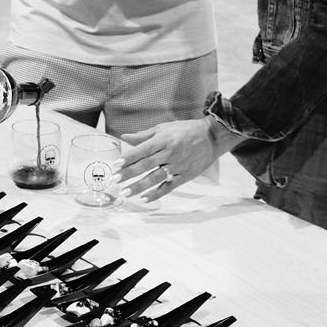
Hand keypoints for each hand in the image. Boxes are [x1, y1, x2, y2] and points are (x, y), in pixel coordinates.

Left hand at [117, 115, 242, 201]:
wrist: (212, 138)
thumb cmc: (185, 130)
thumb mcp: (164, 128)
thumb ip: (143, 135)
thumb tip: (124, 137)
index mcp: (163, 140)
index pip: (142, 150)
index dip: (128, 158)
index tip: (116, 165)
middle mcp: (170, 153)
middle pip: (146, 165)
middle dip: (129, 173)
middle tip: (115, 180)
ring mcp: (178, 166)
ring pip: (156, 178)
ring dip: (140, 186)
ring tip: (126, 192)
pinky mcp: (186, 176)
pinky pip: (169, 187)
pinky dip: (157, 194)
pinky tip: (145, 199)